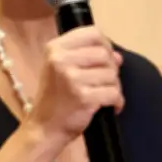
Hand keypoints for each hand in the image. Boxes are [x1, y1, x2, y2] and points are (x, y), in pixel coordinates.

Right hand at [26, 26, 123, 142]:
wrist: (44, 129)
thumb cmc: (55, 98)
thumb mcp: (61, 69)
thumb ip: (88, 57)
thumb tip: (118, 56)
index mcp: (55, 48)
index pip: (93, 33)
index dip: (105, 44)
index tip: (105, 58)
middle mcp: (61, 60)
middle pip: (105, 54)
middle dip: (111, 68)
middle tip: (104, 82)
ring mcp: (72, 78)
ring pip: (112, 73)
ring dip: (115, 86)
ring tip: (104, 95)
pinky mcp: (84, 97)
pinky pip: (114, 93)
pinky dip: (117, 101)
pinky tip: (111, 106)